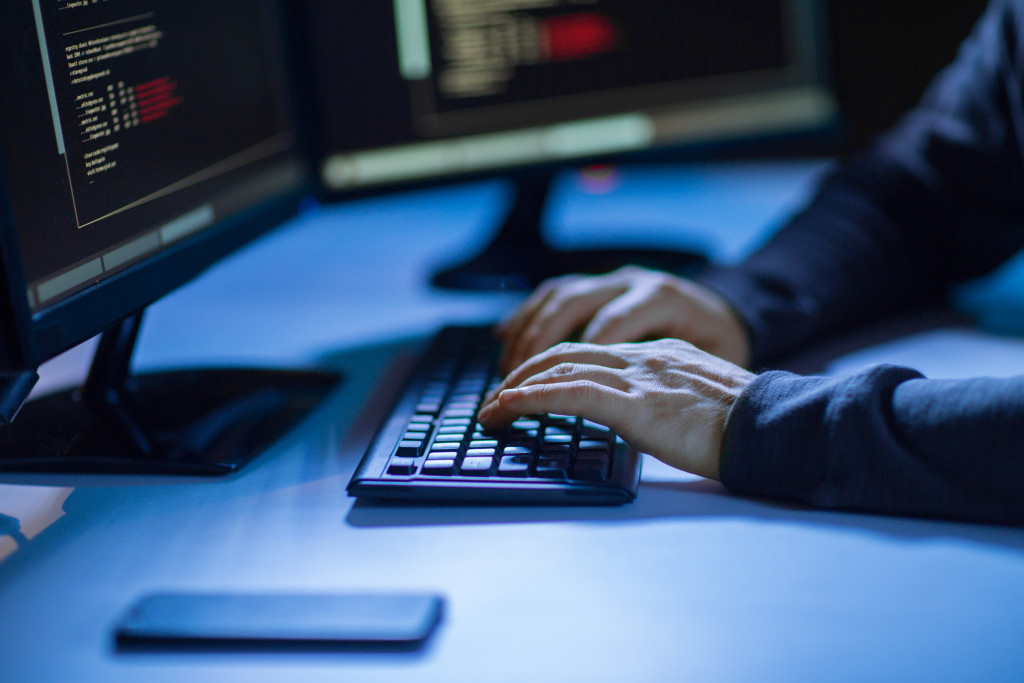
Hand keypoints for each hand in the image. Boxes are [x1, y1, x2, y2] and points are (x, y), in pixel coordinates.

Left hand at [478, 339, 754, 480]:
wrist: (775, 427)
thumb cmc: (747, 425)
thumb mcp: (699, 399)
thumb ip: (665, 397)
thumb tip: (643, 414)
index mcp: (657, 354)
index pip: (589, 349)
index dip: (550, 365)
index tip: (525, 383)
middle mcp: (642, 357)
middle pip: (565, 352)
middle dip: (522, 372)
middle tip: (496, 396)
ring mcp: (637, 377)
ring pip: (560, 368)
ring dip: (515, 388)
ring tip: (490, 410)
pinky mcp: (634, 404)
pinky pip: (569, 394)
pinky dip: (530, 399)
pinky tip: (507, 409)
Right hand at [497, 266, 749, 374]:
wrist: (738, 331)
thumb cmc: (721, 364)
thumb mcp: (702, 372)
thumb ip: (660, 383)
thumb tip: (616, 408)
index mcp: (662, 300)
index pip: (605, 329)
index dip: (568, 367)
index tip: (538, 397)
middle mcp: (635, 283)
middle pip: (570, 308)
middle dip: (534, 351)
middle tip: (509, 391)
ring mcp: (617, 281)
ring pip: (559, 298)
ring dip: (526, 334)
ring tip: (505, 374)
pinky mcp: (606, 287)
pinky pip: (559, 294)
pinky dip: (529, 315)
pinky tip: (507, 337)